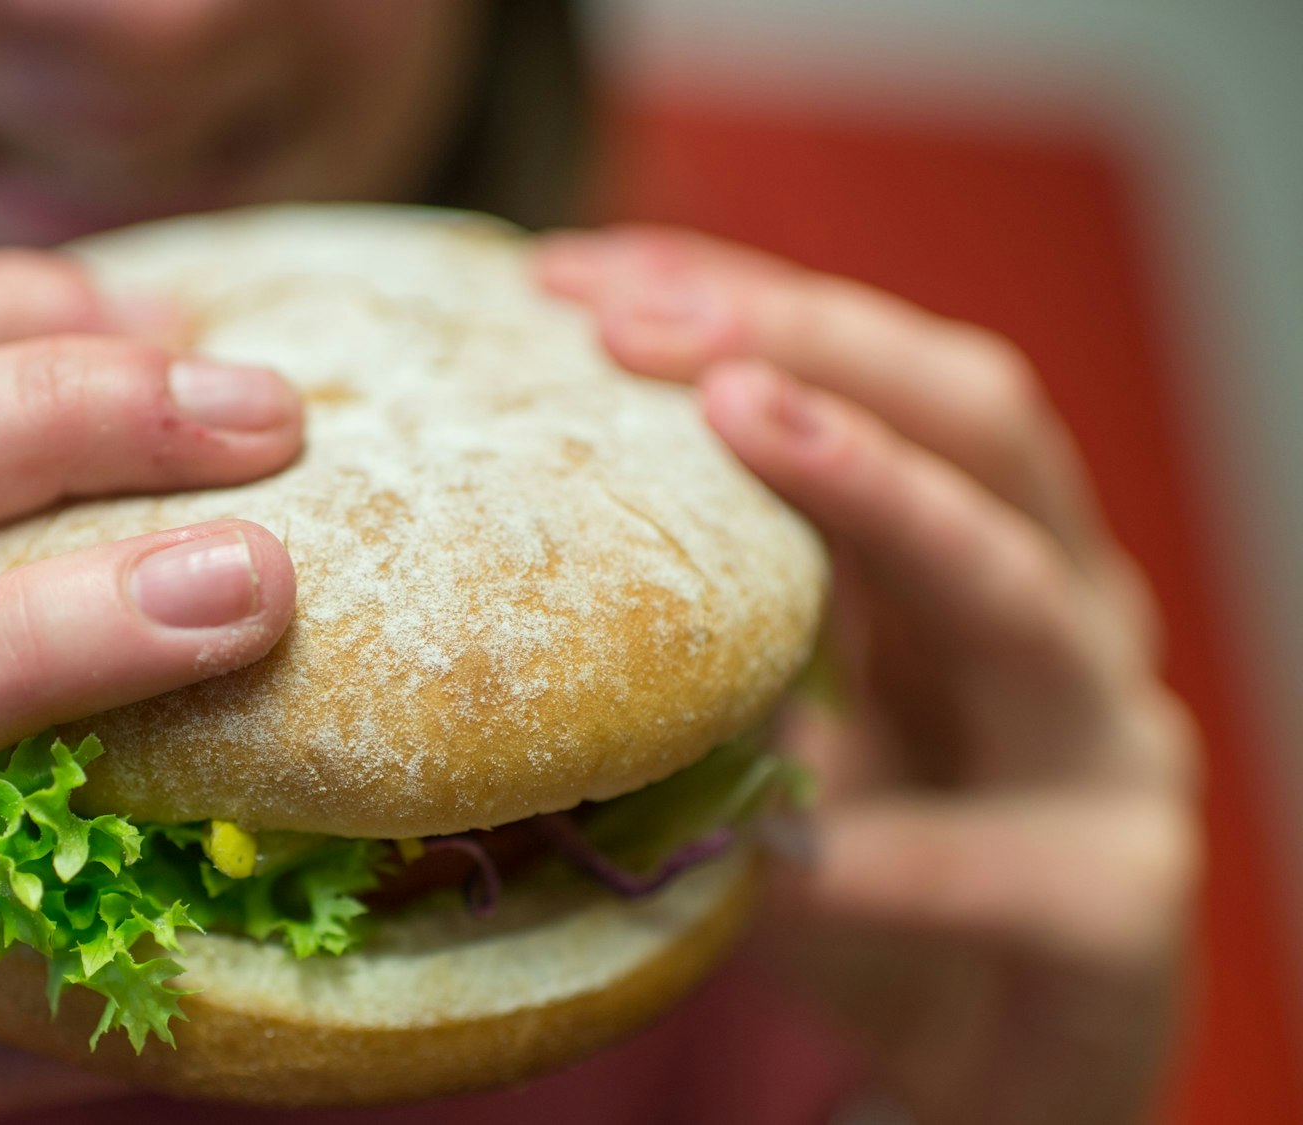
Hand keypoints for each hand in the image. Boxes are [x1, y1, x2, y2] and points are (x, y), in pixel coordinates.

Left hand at [538, 228, 1198, 1123]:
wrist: (998, 1066)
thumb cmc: (868, 879)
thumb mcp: (772, 728)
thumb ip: (692, 639)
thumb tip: (474, 552)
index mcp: (975, 548)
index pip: (877, 374)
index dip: (740, 306)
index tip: (570, 275)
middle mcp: (1063, 612)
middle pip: (977, 417)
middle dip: (811, 342)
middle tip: (636, 319)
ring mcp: (1106, 748)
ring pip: (1022, 585)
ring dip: (882, 491)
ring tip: (746, 420)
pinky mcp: (1112, 901)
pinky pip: (995, 866)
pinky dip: (880, 851)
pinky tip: (774, 845)